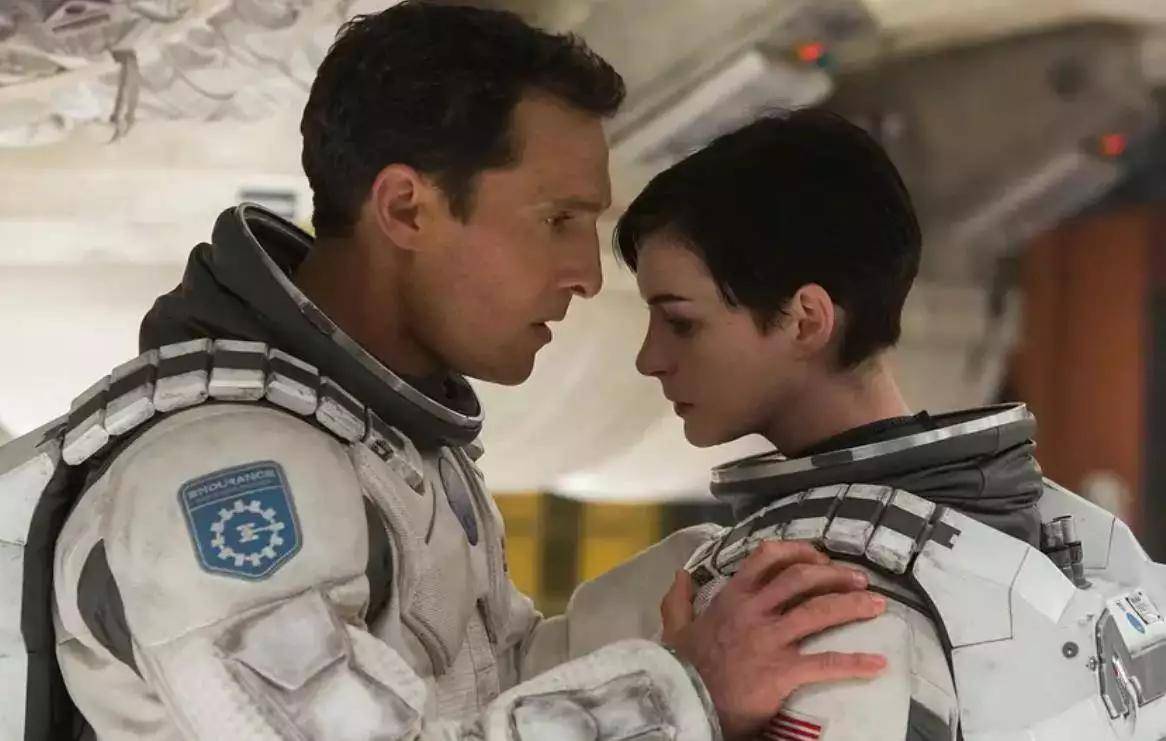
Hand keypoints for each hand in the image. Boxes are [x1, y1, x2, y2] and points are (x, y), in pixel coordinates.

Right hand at [661, 540, 886, 739]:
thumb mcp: (675, 628)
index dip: (799, 551)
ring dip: (852, 605)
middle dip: (835, 575)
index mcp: (732, 598)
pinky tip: (878, 664)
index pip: (767, 558)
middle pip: (801, 578)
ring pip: (818, 611)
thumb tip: (680, 573)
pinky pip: (825, 663)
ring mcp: (769, 640)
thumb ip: (678, 600)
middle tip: (859, 580)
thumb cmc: (684, 667)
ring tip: (877, 606)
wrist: (685, 703)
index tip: (819, 557)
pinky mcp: (781, 671)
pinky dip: (855, 662)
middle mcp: (754, 611)